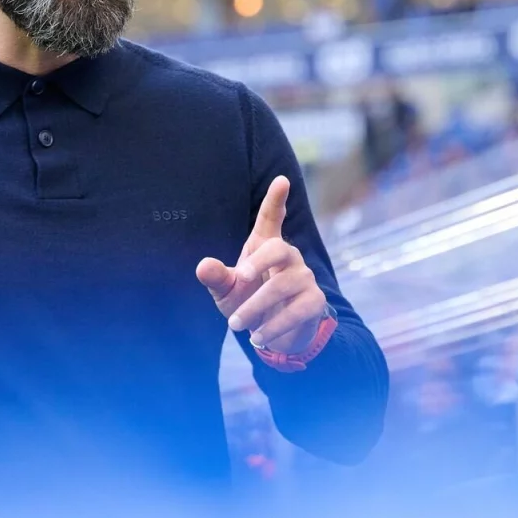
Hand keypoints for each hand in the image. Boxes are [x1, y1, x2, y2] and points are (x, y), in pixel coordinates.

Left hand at [196, 176, 328, 355]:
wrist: (274, 335)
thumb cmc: (248, 302)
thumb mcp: (227, 291)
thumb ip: (216, 277)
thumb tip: (203, 266)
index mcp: (265, 247)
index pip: (272, 218)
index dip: (275, 200)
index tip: (282, 180)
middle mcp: (289, 257)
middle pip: (279, 248)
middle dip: (259, 262)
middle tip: (240, 278)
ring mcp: (304, 278)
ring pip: (283, 285)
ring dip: (256, 307)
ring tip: (236, 325)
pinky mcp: (314, 302)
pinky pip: (297, 310)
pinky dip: (274, 326)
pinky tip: (258, 338)